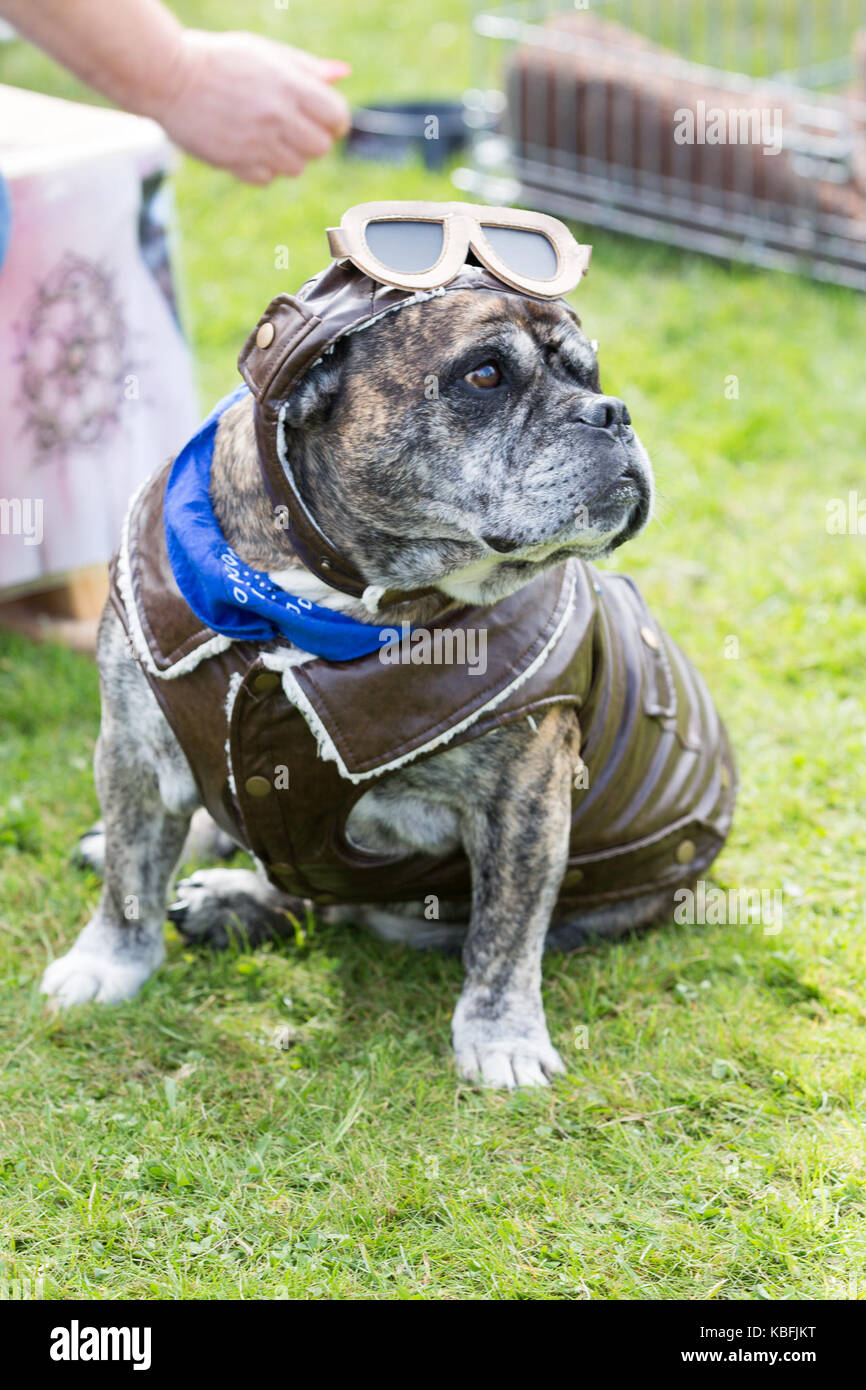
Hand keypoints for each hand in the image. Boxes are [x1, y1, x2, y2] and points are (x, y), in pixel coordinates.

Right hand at [153, 29, 350, 183]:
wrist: (168, 77)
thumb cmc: (219, 59)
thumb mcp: (264, 52)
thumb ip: (306, 67)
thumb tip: (342, 74)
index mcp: (289, 85)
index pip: (337, 116)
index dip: (334, 119)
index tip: (324, 117)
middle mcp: (278, 116)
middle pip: (321, 147)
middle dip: (313, 139)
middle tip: (293, 126)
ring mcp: (258, 143)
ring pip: (297, 168)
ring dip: (289, 155)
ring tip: (267, 134)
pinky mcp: (237, 163)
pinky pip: (268, 178)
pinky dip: (263, 168)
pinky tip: (248, 147)